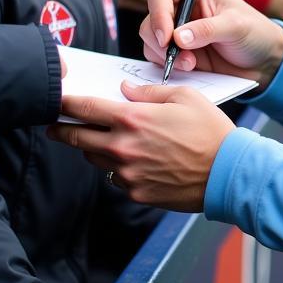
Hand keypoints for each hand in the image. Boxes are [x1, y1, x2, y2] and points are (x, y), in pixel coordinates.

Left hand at [48, 84, 232, 211]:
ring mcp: (128, 174)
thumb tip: (125, 89)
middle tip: (55, 126)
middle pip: (77, 138)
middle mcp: (123, 148)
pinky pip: (116, 178)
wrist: (227, 172)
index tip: (56, 101)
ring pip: (95, 159)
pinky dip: (118, 167)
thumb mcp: (185, 97)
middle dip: (62, 130)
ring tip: (103, 140)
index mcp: (133, 119)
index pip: (85, 109)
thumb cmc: (210, 130)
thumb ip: (149, 92)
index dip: (65, 103)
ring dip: (94, 148)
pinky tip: (135, 160)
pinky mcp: (136, 192)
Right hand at [140, 0, 282, 87]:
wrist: (263, 61)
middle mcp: (180, 8)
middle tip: (181, 57)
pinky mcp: (176, 53)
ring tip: (192, 64)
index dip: (158, 13)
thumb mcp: (237, 27)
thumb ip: (208, 29)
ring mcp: (176, 31)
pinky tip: (190, 68)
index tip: (167, 37)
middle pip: (150, 19)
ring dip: (164, 56)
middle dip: (160, 41)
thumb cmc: (255, 33)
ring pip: (150, 41)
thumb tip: (178, 37)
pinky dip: (166, 66)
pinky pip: (156, 59)